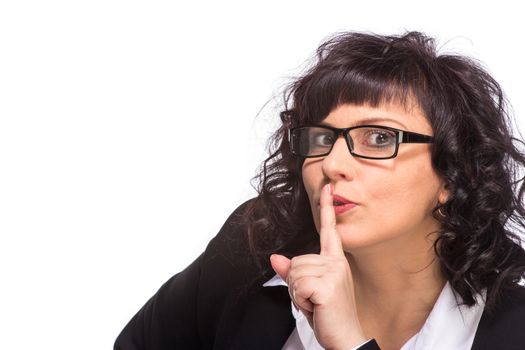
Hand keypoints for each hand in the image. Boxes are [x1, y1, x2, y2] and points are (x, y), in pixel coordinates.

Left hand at [270, 183, 366, 349]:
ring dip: (297, 293)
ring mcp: (334, 272)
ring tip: (316, 303)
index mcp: (335, 261)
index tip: (328, 187)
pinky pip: (297, 285)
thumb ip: (292, 273)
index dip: (327, 208)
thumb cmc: (329, 315)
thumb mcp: (307, 291)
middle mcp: (336, 263)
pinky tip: (316, 307)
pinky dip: (300, 300)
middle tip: (313, 299)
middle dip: (295, 284)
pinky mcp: (327, 285)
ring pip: (293, 273)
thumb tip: (274, 258)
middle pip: (295, 261)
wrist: (345, 340)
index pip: (329, 230)